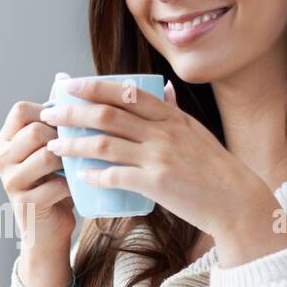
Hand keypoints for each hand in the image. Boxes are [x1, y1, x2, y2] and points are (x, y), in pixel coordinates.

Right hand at [0, 72, 75, 252]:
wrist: (48, 230)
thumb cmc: (54, 183)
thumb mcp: (52, 146)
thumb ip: (55, 117)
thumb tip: (62, 78)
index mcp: (6, 140)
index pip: (21, 109)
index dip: (48, 111)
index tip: (67, 123)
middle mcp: (2, 158)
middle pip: (34, 130)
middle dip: (63, 137)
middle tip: (79, 146)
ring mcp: (10, 181)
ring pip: (45, 155)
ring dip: (69, 160)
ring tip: (80, 165)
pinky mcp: (24, 203)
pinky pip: (54, 185)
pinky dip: (71, 185)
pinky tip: (78, 186)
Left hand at [38, 77, 286, 262]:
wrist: (237, 202)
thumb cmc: (216, 169)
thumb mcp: (197, 131)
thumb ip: (175, 110)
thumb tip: (163, 88)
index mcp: (171, 117)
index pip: (127, 93)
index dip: (94, 86)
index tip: (69, 84)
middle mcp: (163, 132)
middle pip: (108, 115)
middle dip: (73, 113)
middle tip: (49, 115)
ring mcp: (159, 157)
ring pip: (105, 144)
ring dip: (74, 145)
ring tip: (54, 147)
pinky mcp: (157, 184)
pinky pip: (117, 176)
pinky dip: (95, 176)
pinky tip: (81, 177)